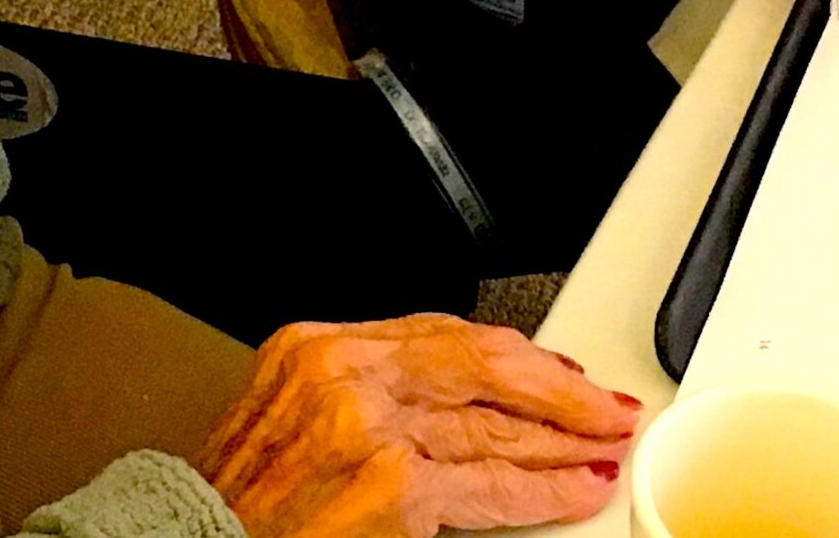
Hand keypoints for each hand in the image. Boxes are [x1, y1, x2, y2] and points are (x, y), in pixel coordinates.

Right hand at [197, 316, 639, 537]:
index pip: (439, 333)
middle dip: (554, 385)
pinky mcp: (393, 489)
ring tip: (602, 445)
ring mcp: (371, 429)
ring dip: (561, 438)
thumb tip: (456, 399)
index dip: (508, 352)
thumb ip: (363, 393)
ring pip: (494, 425)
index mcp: (317, 347)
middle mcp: (345, 375)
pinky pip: (487, 485)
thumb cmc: (235, 506)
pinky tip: (574, 487)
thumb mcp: (290, 417)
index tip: (550, 368)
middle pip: (479, 362)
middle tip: (601, 402)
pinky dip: (541, 489)